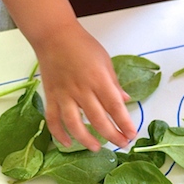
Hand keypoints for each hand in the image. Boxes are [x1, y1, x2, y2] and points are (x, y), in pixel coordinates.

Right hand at [32, 21, 137, 151]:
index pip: (115, 107)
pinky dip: (58, 134)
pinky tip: (67, 143)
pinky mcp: (51, 96)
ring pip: (74, 124)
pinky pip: (53, 119)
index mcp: (98, 79)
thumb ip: (114, 84)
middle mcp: (82, 89)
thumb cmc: (82, 45)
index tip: (132, 134)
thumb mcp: (105, 61)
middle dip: (112, 135)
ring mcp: (64, 94)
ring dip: (86, 140)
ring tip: (97, 148)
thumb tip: (125, 101)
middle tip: (122, 144)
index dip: (125, 123)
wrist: (54, 36)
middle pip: (98, 119)